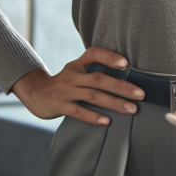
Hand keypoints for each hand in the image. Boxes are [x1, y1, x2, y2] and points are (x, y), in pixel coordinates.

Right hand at [10, 47, 144, 125]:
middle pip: (99, 79)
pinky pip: (78, 111)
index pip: (94, 53)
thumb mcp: (76, 72)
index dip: (109, 57)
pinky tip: (107, 122)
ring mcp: (65, 91)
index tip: (126, 64)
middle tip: (140, 94)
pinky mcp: (59, 105)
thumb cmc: (64, 83)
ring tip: (131, 109)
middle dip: (121, 87)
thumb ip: (94, 72)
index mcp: (77, 64)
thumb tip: (126, 77)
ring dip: (114, 103)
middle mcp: (72, 75)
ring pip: (92, 96)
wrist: (34, 93)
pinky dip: (93, 116)